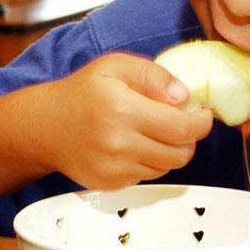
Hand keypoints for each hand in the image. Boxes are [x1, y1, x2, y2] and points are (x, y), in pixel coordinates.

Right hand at [37, 52, 213, 190]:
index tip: (204, 114)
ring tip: (157, 131)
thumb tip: (183, 96)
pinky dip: (151, 161)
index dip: (201, 123)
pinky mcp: (111, 184)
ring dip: (171, 150)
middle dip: (190, 139)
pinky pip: (147, 176)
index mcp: (123, 110)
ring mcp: (115, 168)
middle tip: (184, 123)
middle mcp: (119, 144)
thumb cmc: (82, 92)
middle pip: (180, 153)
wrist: (45, 126)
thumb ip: (154, 75)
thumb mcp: (115, 66)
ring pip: (166, 167)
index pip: (181, 128)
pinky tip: (136, 144)